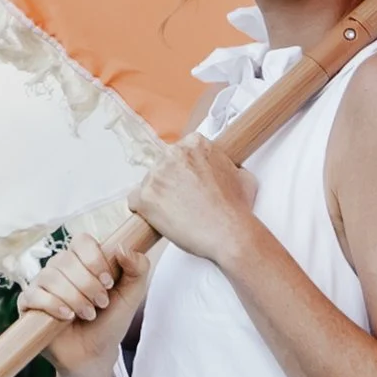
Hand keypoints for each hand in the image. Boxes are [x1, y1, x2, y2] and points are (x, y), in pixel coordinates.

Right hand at [19, 229, 150, 373]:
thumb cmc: (110, 322)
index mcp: (82, 260)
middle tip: (101, 304)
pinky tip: (67, 317)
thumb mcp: (132, 295)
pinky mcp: (28, 303)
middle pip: (66, 260)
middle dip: (88, 284)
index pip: (82, 241)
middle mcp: (59, 268)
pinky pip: (34, 294)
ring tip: (88, 314)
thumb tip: (121, 246)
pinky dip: (53, 305)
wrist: (94, 354)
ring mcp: (41, 284)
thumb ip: (138, 268)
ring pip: (50, 277)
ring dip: (74, 297)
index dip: (95, 259)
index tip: (108, 282)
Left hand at [131, 134, 263, 274]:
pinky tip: (162, 220)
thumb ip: (225, 165)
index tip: (188, 184)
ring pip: (148, 184)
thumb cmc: (236, 208)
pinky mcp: (144, 197)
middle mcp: (173, 153)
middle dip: (170, 183)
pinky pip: (134, 202)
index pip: (179, 154)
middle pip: (162, 167)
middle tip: (183, 202)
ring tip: (177, 214)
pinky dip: (144, 212)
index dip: (183, 172)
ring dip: (158, 198)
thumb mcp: (241, 174)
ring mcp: (156, 175)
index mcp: (194, 144)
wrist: (230, 232)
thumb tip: (225, 169)